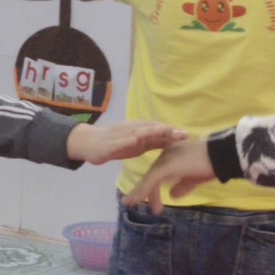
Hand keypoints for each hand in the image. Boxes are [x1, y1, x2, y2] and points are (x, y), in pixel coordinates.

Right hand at [66, 119, 182, 165]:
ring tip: (164, 132)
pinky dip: (128, 140)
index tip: (186, 134)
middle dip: (166, 130)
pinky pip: (119, 141)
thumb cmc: (113, 144)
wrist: (88, 143)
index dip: (171, 132)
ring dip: (151, 131)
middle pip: (150, 128)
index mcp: (137, 131)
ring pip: (137, 132)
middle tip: (181, 133)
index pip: (156, 130)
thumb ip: (151, 143)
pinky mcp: (109, 144)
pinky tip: (136, 140)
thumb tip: (170, 142)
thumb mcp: (135, 145)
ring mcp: (119, 135)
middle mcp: (130, 130)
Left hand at [125, 136, 218, 207]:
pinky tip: (136, 200)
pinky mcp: (167, 166)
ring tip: (132, 205)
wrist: (221, 157)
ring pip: (149, 178)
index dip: (153, 189)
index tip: (154, 203)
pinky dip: (143, 191)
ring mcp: (166, 160)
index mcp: (172, 156)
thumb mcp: (194, 178)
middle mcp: (166, 155)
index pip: (158, 173)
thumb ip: (182, 185)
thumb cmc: (211, 165)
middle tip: (144, 207)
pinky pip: (152, 180)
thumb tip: (172, 195)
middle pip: (152, 176)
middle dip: (146, 193)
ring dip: (140, 193)